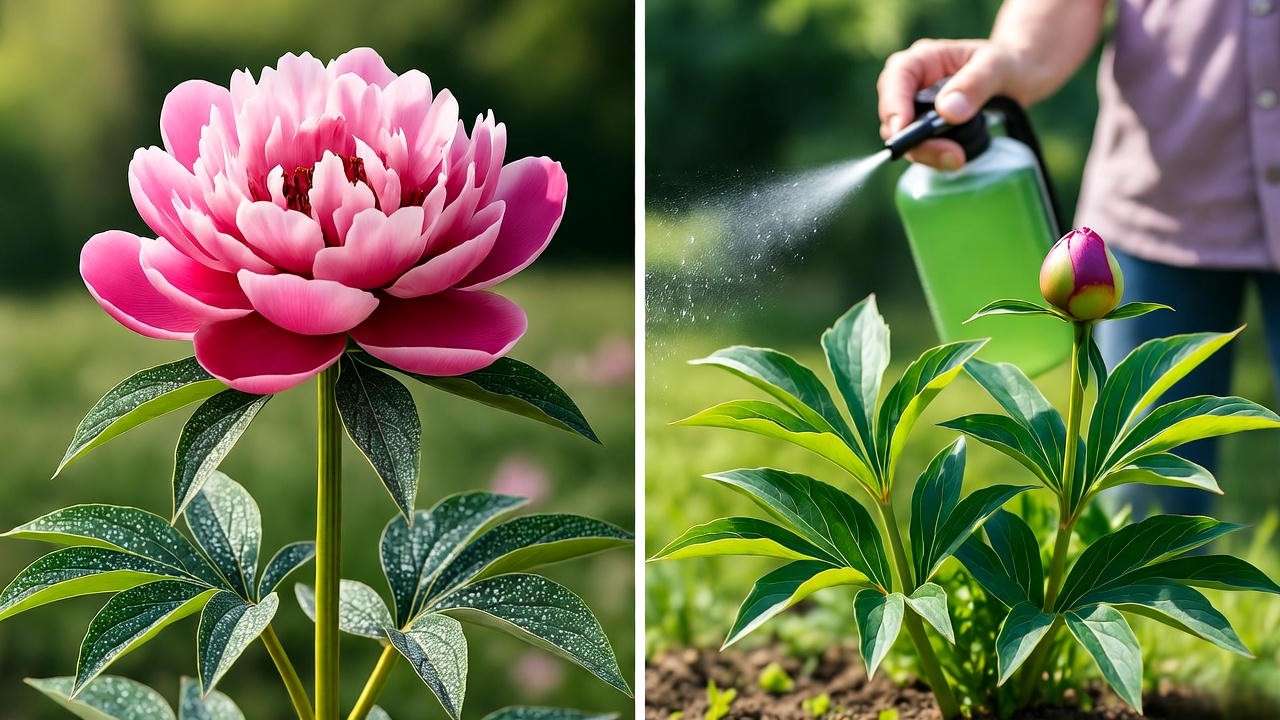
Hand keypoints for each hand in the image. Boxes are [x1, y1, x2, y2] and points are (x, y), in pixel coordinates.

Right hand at [877, 39, 1018, 168]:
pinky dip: (935, 156)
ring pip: (904, 137)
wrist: (1018, 79)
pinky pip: (920, 148)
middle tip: (950, 155)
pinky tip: (957, 158)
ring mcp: (917, 110)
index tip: (903, 129)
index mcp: (922, 60)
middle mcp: (912, 85)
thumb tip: (947, 112)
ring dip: (927, 153)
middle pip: (894, 115)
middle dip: (914, 140)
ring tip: (958, 159)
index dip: (893, 104)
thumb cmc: (1007, 64)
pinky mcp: (925, 131)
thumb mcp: (998, 66)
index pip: (895, 78)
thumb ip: (974, 84)